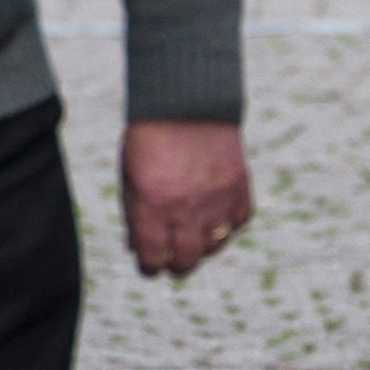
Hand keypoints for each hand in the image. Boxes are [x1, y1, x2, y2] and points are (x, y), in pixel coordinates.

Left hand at [121, 120, 253, 276]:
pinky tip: (216, 213)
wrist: (187, 103)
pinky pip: (236, 223)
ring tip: (195, 232)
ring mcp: (216, 203)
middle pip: (186, 262)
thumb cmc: (150, 140)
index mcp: (152, 210)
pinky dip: (227, 223)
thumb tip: (137, 248)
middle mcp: (186, 212)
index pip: (153, 261)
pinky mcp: (239, 190)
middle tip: (174, 259)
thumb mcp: (130, 178)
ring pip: (214, 247)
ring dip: (203, 245)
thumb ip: (134, 216)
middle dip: (177, 264)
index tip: (151, 263)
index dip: (150, 266)